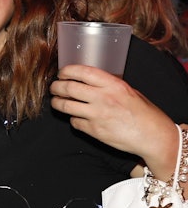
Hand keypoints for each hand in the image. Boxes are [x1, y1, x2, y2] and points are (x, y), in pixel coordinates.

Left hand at [50, 63, 179, 176]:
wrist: (154, 137)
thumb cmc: (144, 113)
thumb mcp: (129, 91)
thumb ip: (109, 85)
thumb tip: (88, 80)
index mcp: (113, 85)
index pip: (82, 72)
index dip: (67, 71)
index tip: (61, 73)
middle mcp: (103, 98)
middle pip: (68, 88)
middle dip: (56, 87)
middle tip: (54, 88)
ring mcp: (97, 115)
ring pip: (65, 105)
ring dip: (57, 103)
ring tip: (57, 102)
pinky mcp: (94, 130)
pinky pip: (74, 122)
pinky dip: (73, 119)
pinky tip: (77, 117)